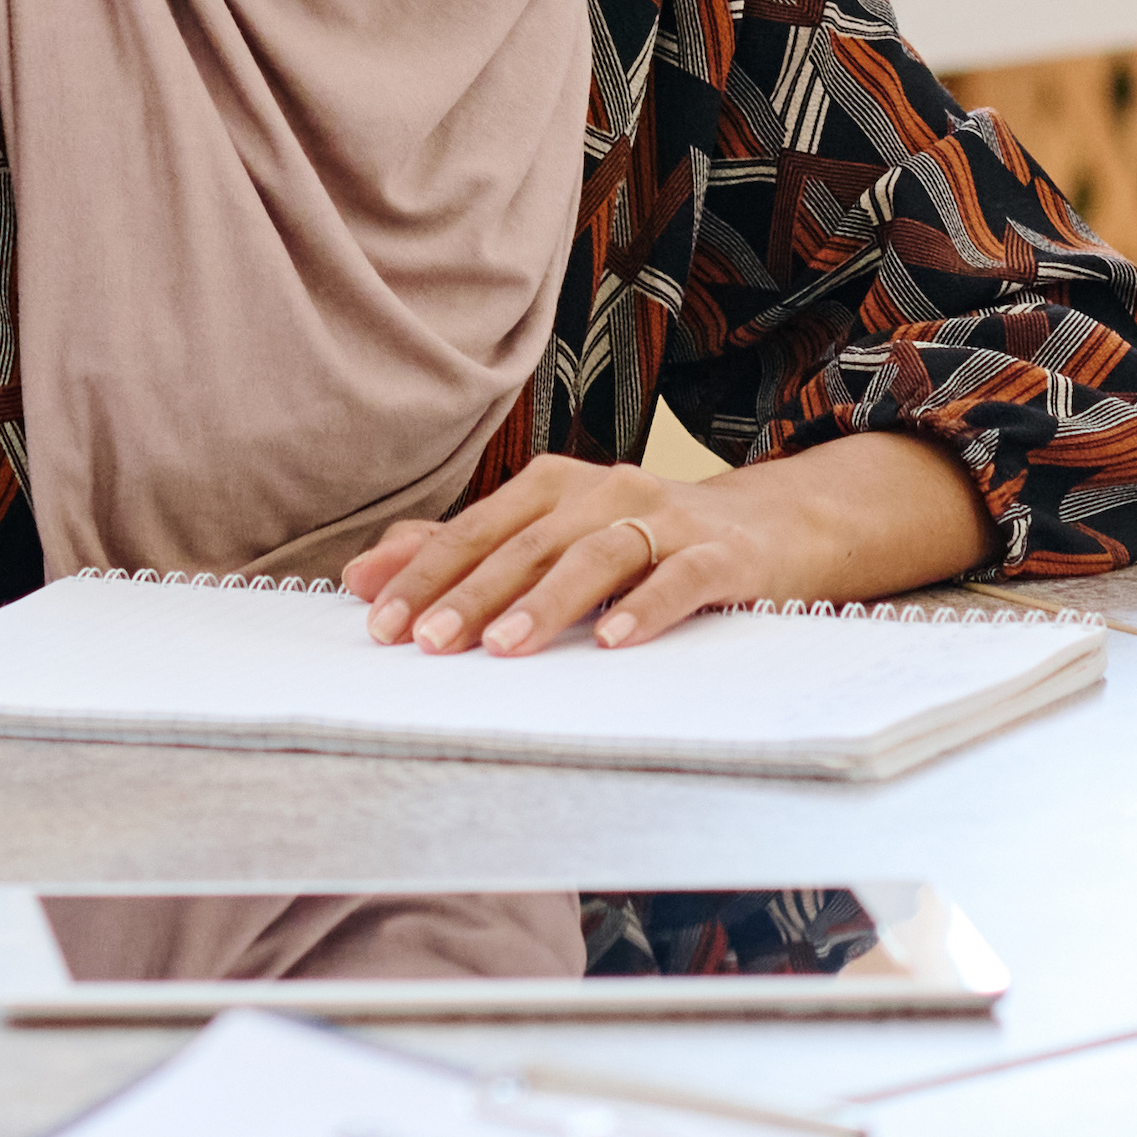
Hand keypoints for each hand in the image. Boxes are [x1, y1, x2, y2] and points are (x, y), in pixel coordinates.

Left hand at [344, 434, 988, 655]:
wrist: (777, 527)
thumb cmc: (648, 542)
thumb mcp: (552, 541)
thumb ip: (460, 555)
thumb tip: (359, 575)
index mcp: (557, 488)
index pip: (477, 529)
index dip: (426, 573)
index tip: (379, 622)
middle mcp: (607, 492)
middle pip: (527, 543)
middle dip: (471, 593)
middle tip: (426, 643)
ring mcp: (667, 519)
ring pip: (596, 555)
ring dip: (546, 602)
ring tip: (503, 648)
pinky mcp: (722, 555)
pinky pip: (679, 578)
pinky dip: (645, 607)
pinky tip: (612, 642)